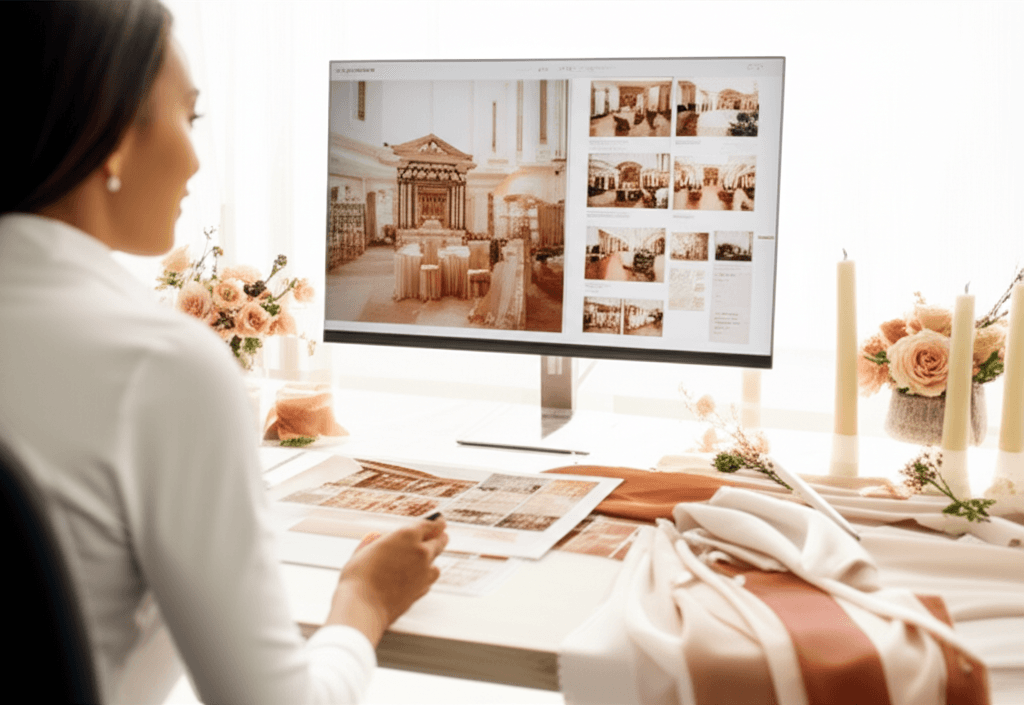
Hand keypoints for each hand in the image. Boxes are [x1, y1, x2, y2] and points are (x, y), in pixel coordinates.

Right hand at [325, 516, 447, 644]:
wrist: (363, 607)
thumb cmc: (359, 577)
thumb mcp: (363, 551)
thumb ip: (374, 541)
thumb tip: (376, 538)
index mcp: (407, 535)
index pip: (431, 524)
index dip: (437, 521)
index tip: (439, 520)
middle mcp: (421, 551)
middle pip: (440, 540)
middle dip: (440, 537)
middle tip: (439, 535)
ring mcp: (425, 572)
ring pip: (436, 561)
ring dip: (432, 558)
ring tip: (424, 558)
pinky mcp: (423, 589)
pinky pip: (430, 578)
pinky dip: (426, 576)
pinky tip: (416, 577)